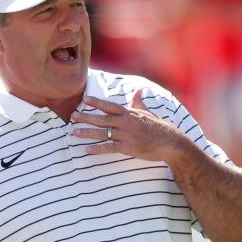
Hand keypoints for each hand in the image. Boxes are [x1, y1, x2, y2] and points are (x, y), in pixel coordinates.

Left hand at [70, 90, 192, 162]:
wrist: (169, 142)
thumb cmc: (158, 127)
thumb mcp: (147, 113)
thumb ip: (139, 103)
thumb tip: (139, 91)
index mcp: (129, 113)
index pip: (109, 106)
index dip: (96, 102)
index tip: (84, 99)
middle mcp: (125, 122)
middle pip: (101, 119)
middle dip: (86, 117)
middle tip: (72, 116)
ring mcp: (125, 135)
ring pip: (102, 133)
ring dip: (87, 133)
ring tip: (74, 132)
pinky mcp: (127, 147)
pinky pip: (109, 148)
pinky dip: (98, 149)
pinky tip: (87, 149)